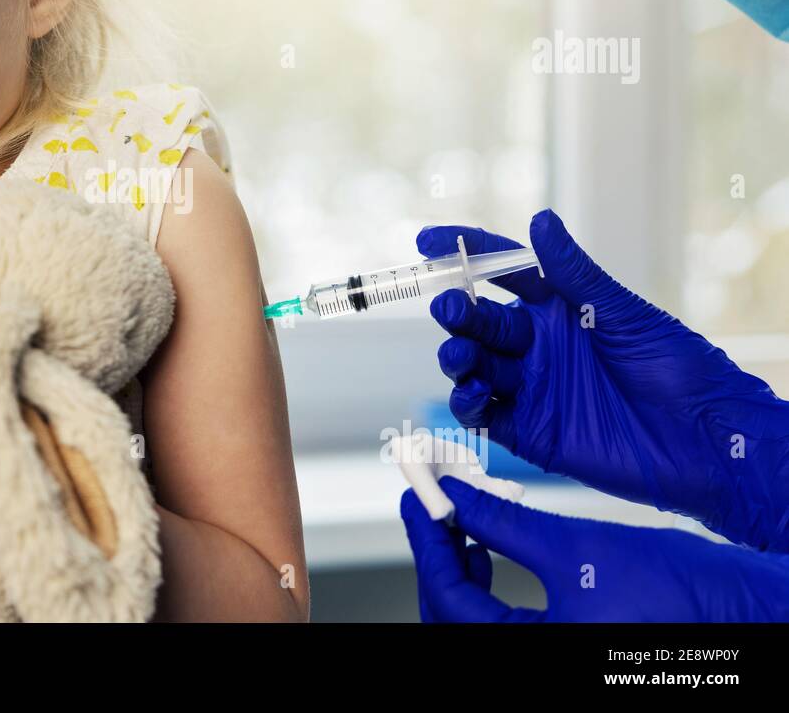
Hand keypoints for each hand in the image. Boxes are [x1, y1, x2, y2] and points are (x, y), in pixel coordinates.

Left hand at [401, 476, 788, 620]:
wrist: (743, 610)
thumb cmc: (675, 592)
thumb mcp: (573, 546)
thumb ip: (501, 524)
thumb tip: (453, 496)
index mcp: (532, 654)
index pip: (448, 600)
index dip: (425, 543)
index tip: (414, 499)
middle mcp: (534, 662)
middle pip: (451, 616)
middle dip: (436, 557)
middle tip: (428, 505)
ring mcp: (547, 656)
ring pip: (473, 620)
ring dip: (458, 568)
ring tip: (457, 517)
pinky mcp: (562, 646)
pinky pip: (501, 622)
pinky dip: (486, 583)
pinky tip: (486, 545)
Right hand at [418, 209, 788, 551]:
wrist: (706, 440)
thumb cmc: (679, 369)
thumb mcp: (624, 313)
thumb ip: (575, 273)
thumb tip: (541, 220)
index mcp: (559, 308)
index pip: (501, 272)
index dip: (464, 253)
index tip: (429, 242)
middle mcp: (538, 345)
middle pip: (480, 320)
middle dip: (458, 312)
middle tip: (450, 309)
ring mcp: (531, 387)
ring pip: (473, 365)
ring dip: (457, 356)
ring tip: (461, 355)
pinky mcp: (530, 431)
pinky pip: (483, 414)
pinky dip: (467, 402)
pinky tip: (472, 393)